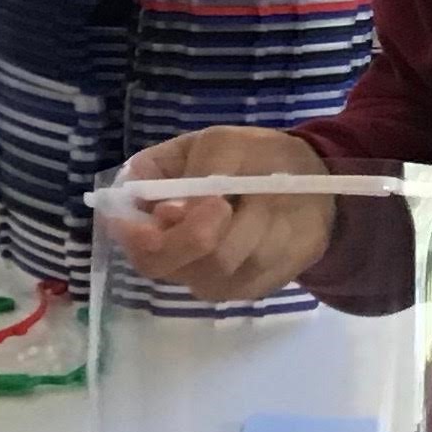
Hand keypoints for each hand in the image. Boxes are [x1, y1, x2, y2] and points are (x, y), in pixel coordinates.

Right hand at [110, 126, 335, 302]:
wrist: (305, 177)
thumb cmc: (251, 156)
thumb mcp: (223, 143)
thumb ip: (197, 169)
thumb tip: (170, 211)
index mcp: (151, 206)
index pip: (125, 234)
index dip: (139, 232)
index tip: (171, 210)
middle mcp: (168, 247)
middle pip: (160, 264)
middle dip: (193, 234)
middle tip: (222, 205)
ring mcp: (204, 274)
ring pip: (214, 267)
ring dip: (245, 225)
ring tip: (263, 198)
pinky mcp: (242, 288)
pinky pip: (252, 274)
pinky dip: (271, 240)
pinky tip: (278, 221)